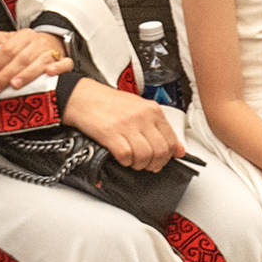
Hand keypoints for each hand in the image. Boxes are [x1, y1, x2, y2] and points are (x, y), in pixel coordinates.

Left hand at [0, 26, 73, 91]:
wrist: (54, 42)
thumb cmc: (27, 47)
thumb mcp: (10, 40)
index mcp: (23, 36)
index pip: (7, 49)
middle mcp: (38, 42)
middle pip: (21, 58)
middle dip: (6, 74)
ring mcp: (52, 51)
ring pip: (40, 61)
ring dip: (27, 73)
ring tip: (15, 84)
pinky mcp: (64, 60)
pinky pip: (65, 63)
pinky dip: (58, 67)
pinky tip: (50, 73)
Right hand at [66, 76, 184, 170]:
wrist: (83, 97)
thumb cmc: (109, 103)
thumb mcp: (140, 110)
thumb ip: (160, 129)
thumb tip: (179, 149)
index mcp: (152, 110)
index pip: (171, 140)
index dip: (168, 156)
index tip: (161, 160)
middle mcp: (142, 116)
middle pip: (160, 151)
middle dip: (155, 164)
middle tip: (147, 165)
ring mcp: (127, 124)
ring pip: (145, 156)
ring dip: (140, 164)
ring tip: (133, 161)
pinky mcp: (110, 133)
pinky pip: (126, 156)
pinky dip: (125, 161)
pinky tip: (121, 157)